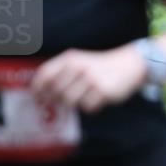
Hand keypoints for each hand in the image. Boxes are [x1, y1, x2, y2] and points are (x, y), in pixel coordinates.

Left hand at [31, 45, 146, 113]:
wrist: (130, 64)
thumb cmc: (100, 66)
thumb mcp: (80, 61)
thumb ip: (61, 72)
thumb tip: (39, 92)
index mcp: (71, 58)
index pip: (45, 74)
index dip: (37, 87)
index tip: (36, 97)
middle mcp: (79, 67)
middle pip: (56, 92)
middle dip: (59, 99)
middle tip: (67, 97)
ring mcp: (91, 80)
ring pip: (70, 102)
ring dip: (76, 102)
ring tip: (85, 95)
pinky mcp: (103, 91)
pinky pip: (88, 107)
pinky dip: (91, 106)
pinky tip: (98, 98)